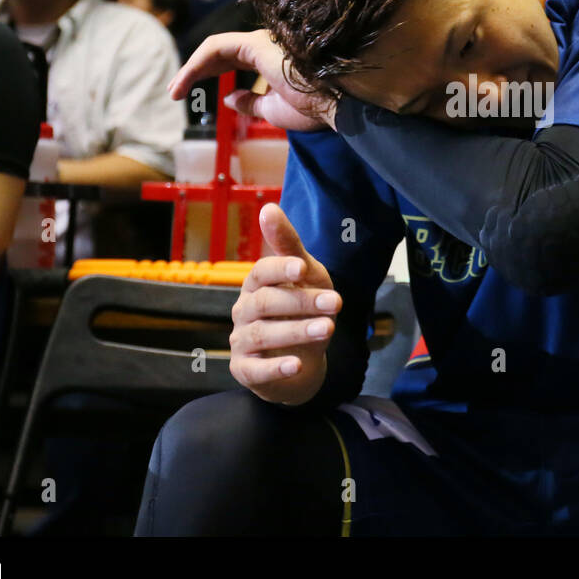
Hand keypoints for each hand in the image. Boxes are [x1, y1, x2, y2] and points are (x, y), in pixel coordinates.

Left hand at [168, 29, 335, 131]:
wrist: (336, 103)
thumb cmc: (314, 107)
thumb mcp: (273, 110)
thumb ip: (251, 102)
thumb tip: (229, 99)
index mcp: (272, 58)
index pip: (234, 60)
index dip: (211, 74)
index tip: (191, 94)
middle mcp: (266, 44)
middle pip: (221, 53)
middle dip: (195, 71)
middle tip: (175, 91)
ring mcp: (261, 42)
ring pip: (216, 49)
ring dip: (191, 69)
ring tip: (175, 90)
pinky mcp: (256, 44)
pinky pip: (217, 48)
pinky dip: (197, 63)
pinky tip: (185, 80)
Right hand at [229, 204, 340, 404]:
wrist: (302, 360)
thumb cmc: (303, 308)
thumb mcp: (306, 276)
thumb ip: (289, 246)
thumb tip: (268, 207)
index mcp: (256, 284)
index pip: (262, 272)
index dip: (281, 269)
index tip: (303, 267)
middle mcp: (244, 310)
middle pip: (267, 303)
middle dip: (302, 303)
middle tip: (336, 304)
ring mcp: (242, 341)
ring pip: (264, 335)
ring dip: (297, 331)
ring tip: (328, 330)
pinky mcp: (245, 370)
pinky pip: (256, 371)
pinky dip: (276, 368)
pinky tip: (297, 366)